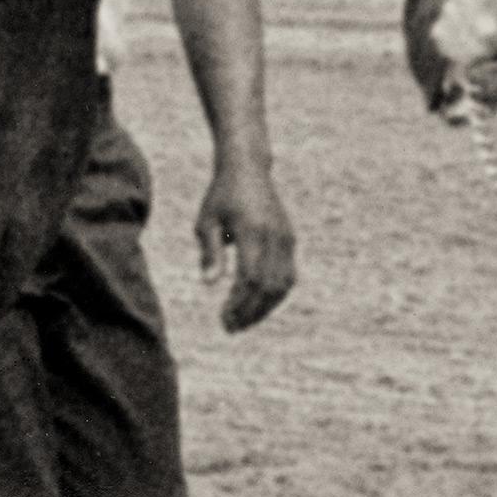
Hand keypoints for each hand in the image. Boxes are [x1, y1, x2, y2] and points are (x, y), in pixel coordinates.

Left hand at [195, 154, 295, 331]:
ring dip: (264, 308)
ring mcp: (286, 239)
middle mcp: (274, 237)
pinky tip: (257, 304)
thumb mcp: (207, 221)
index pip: (251, 279)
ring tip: (243, 321)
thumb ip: (211, 252)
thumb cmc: (221, 195)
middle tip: (230, 328)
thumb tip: (210, 284)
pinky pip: (288, 275)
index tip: (223, 318)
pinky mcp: (290, 240)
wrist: (248, 168)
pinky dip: (275, 295)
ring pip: (282, 285)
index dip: (239, 304)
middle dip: (251, 312)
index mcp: (252, 232)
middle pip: (269, 287)